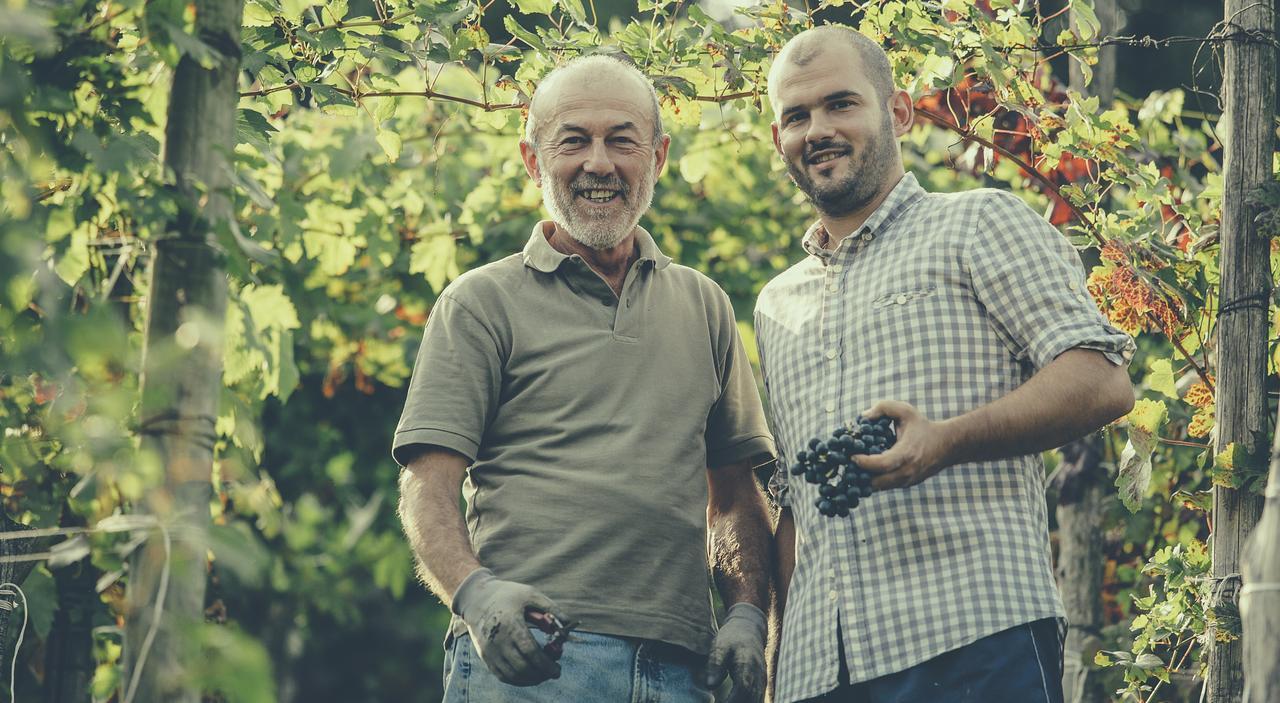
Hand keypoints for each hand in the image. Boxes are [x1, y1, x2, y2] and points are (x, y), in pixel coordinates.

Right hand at [452, 567, 564, 685]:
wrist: (476, 598)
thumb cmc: (507, 594)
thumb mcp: (530, 594)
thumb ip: (551, 608)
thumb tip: (568, 624)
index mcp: (511, 624)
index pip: (530, 651)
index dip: (545, 664)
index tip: (557, 669)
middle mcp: (498, 640)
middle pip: (522, 667)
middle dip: (541, 674)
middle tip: (554, 672)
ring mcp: (490, 650)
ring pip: (512, 675)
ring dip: (530, 679)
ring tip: (543, 674)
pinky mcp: (485, 656)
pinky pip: (502, 675)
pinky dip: (517, 680)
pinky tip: (529, 675)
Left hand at [705, 602, 766, 701]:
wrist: (749, 628)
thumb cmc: (731, 636)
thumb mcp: (720, 646)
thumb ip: (715, 665)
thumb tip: (709, 685)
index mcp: (747, 665)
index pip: (742, 689)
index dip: (732, 701)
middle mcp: (758, 675)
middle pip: (751, 699)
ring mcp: (761, 680)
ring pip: (756, 701)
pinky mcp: (761, 683)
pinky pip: (757, 699)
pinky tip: (735, 702)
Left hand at [853, 400, 953, 489]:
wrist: (947, 445)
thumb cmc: (923, 426)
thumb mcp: (905, 411)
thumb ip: (884, 407)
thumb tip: (863, 416)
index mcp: (906, 454)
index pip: (881, 464)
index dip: (864, 462)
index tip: (852, 456)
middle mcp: (907, 472)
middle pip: (877, 483)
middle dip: (860, 475)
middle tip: (848, 464)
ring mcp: (908, 481)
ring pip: (880, 488)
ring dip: (865, 480)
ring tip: (855, 467)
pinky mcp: (907, 485)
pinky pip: (886, 487)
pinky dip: (874, 480)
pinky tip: (866, 470)